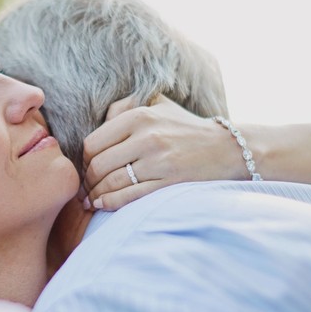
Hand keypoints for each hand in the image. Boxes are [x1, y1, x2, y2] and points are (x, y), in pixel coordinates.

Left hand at [82, 95, 242, 210]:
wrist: (227, 148)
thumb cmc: (186, 128)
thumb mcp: (158, 105)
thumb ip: (126, 106)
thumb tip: (100, 119)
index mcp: (140, 115)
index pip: (93, 142)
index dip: (84, 160)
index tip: (86, 168)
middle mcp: (147, 136)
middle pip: (99, 164)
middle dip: (87, 180)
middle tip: (85, 189)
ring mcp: (159, 161)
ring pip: (112, 182)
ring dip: (96, 195)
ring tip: (91, 200)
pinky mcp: (169, 182)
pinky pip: (129, 196)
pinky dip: (110, 203)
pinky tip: (102, 206)